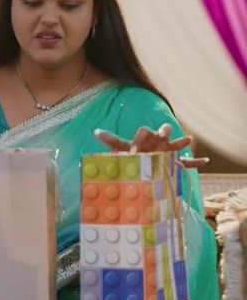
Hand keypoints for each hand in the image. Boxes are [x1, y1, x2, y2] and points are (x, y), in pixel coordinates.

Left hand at [94, 123, 208, 168]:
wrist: (144, 168)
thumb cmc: (133, 156)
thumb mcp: (121, 149)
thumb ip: (111, 141)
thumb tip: (95, 132)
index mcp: (145, 138)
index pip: (144, 131)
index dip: (141, 137)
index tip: (136, 145)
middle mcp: (158, 141)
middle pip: (164, 131)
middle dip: (165, 131)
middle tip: (164, 133)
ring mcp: (169, 151)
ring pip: (177, 143)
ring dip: (181, 141)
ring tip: (186, 140)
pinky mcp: (176, 163)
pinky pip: (188, 162)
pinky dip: (196, 162)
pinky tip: (204, 161)